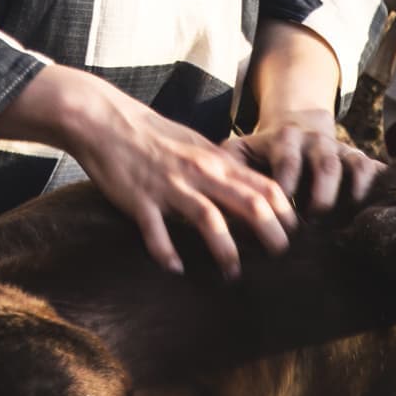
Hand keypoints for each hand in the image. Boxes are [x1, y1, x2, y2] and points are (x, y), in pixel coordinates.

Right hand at [0, 66, 295, 277]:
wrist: (104, 120)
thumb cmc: (152, 134)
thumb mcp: (195, 144)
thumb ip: (221, 167)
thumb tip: (249, 191)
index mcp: (214, 160)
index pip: (264, 186)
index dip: (285, 212)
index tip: (291, 234)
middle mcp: (199, 173)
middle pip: (249, 204)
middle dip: (271, 234)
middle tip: (280, 257)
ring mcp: (169, 187)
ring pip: (210, 221)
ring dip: (226, 252)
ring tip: (233, 275)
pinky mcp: (140, 200)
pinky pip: (157, 233)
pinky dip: (168, 253)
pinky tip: (175, 269)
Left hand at [228, 114, 383, 214]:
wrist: (295, 126)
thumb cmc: (260, 152)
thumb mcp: (239, 151)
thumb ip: (226, 169)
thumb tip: (214, 203)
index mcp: (284, 138)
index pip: (287, 161)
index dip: (286, 188)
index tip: (278, 218)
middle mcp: (315, 141)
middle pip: (325, 165)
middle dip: (321, 196)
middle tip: (312, 225)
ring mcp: (339, 148)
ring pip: (351, 167)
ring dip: (347, 196)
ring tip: (339, 225)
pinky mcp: (357, 157)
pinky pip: (371, 168)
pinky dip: (373, 187)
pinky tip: (366, 211)